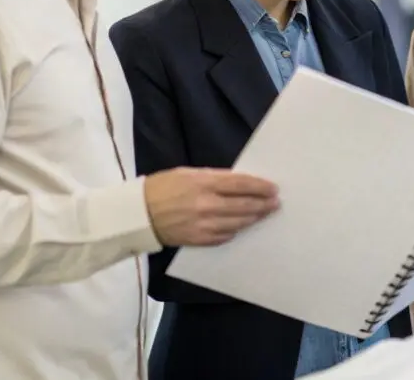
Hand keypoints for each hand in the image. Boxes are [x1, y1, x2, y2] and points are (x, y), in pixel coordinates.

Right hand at [143, 167, 278, 245]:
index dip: (260, 187)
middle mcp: (207, 205)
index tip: (274, 188)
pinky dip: (236, 231)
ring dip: (254, 219)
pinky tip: (242, 227)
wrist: (138, 214)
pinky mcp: (199, 240)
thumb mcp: (188, 173)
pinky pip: (225, 237)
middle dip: (263, 205)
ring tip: (264, 215)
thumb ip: (214, 178)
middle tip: (276, 204)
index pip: (241, 184)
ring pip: (238, 223)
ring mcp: (204, 225)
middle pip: (244, 206)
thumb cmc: (163, 187)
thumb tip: (238, 183)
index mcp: (204, 183)